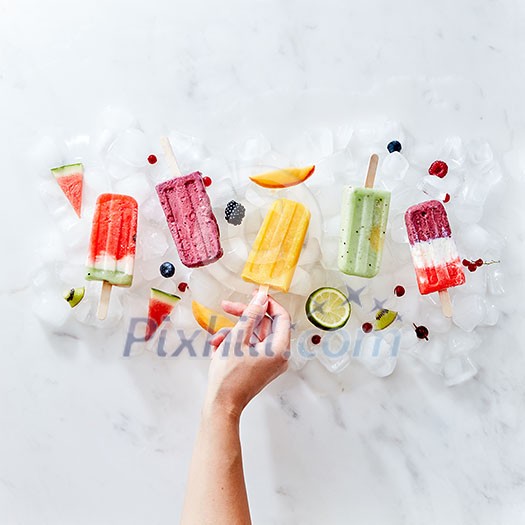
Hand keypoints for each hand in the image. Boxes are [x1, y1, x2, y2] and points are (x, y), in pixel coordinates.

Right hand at [204, 291, 290, 418]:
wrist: (221, 405)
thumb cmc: (229, 376)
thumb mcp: (237, 339)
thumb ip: (250, 315)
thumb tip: (261, 298)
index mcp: (280, 349)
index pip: (281, 316)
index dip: (267, 302)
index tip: (254, 294)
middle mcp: (279, 356)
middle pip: (265, 325)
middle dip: (244, 317)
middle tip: (227, 307)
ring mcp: (270, 362)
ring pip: (254, 335)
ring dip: (235, 332)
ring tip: (217, 339)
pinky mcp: (260, 367)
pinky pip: (250, 347)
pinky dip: (235, 343)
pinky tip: (218, 348)